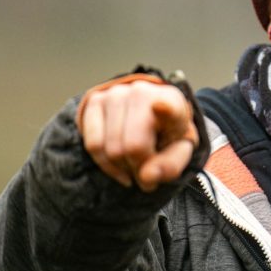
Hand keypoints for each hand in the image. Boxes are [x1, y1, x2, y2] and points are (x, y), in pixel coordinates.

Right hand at [77, 79, 197, 192]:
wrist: (150, 114)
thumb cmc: (166, 134)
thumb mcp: (178, 151)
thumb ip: (169, 166)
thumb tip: (146, 178)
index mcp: (172, 102)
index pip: (168, 107)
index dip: (164, 109)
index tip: (159, 106)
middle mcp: (142, 92)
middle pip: (132, 147)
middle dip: (138, 168)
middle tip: (146, 171)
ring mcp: (115, 94)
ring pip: (110, 149)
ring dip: (122, 167)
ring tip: (134, 164)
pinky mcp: (95, 100)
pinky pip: (93, 145)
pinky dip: (105, 164)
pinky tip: (118, 166)